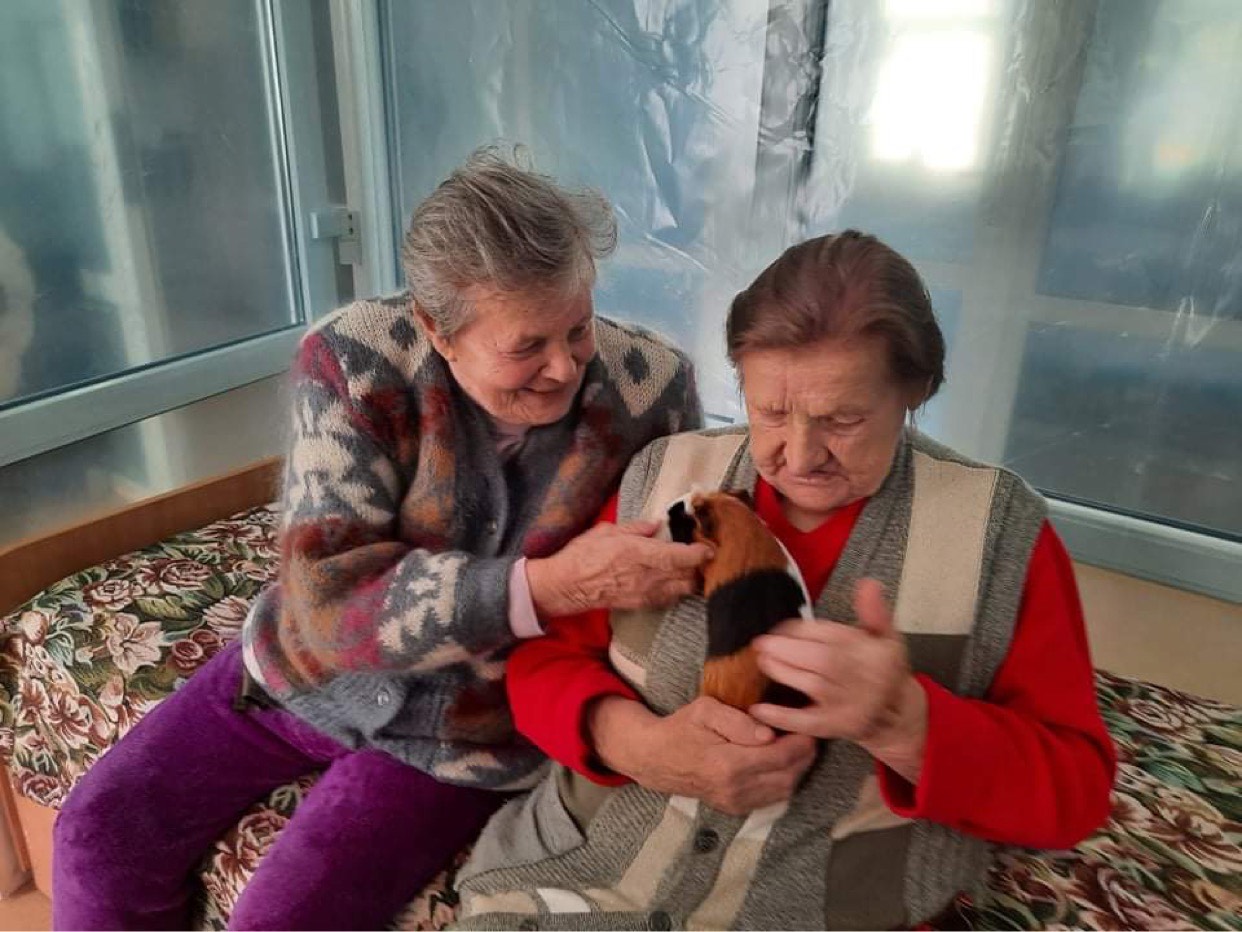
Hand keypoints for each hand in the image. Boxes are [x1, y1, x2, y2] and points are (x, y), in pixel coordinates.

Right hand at [527, 521, 712, 615]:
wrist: (566, 586)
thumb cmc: (583, 555)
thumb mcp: (607, 531)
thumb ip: (635, 528)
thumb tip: (655, 525)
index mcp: (640, 553)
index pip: (682, 556)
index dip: (701, 553)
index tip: (710, 547)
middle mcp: (647, 575)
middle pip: (688, 576)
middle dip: (702, 567)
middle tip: (707, 557)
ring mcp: (646, 592)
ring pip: (683, 590)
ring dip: (692, 580)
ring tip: (696, 569)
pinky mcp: (641, 604)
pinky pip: (669, 599)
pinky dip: (678, 591)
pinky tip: (677, 582)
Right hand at [587, 695, 816, 815]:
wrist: (656, 758)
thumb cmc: (681, 728)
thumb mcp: (704, 710)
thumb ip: (737, 721)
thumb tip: (768, 734)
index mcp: (727, 764)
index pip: (780, 756)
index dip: (801, 742)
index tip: (808, 726)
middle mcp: (734, 790)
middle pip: (788, 775)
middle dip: (805, 755)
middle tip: (808, 734)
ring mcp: (735, 803)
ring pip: (784, 790)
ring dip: (797, 769)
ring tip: (798, 747)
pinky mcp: (735, 808)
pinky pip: (771, 798)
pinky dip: (784, 780)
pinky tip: (781, 762)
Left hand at [749, 578, 927, 782]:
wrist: (896, 715)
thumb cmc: (883, 670)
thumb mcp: (886, 637)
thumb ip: (874, 611)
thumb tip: (868, 583)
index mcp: (875, 651)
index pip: (833, 635)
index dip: (802, 630)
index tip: (780, 628)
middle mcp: (865, 678)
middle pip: (822, 659)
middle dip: (787, 648)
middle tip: (761, 642)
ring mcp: (851, 705)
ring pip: (812, 686)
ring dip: (782, 671)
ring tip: (762, 661)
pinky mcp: (838, 726)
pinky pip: (808, 723)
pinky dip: (782, 717)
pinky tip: (758, 709)